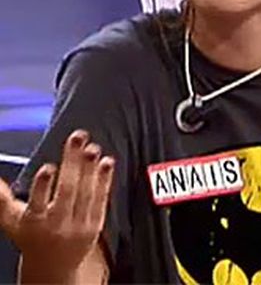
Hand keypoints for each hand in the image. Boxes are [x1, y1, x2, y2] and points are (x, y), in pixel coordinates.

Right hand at [0, 130, 114, 280]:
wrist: (53, 266)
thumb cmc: (31, 237)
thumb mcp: (12, 220)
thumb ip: (3, 199)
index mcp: (34, 222)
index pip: (38, 202)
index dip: (43, 185)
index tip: (48, 167)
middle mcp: (57, 223)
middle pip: (68, 190)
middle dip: (73, 162)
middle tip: (77, 137)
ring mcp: (79, 224)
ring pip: (86, 192)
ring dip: (91, 167)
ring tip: (92, 147)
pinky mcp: (95, 224)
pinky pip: (101, 199)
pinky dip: (104, 179)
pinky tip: (107, 161)